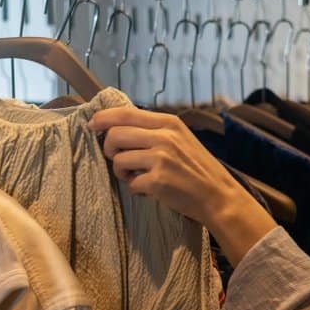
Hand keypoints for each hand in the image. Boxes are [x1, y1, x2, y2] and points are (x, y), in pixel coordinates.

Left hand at [88, 107, 277, 264]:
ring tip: (136, 177)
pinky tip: (148, 190)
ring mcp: (161, 159)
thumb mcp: (180, 139)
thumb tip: (117, 127)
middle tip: (119, 159)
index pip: (125, 113)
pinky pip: (130, 183)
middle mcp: (164, 137)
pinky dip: (135, 189)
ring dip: (121, 172)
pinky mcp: (158, 181)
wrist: (218, 196)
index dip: (103, 118)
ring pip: (118, 160)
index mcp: (169, 122)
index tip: (91, 125)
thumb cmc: (197, 168)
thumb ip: (154, 131)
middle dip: (109, 149)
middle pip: (115, 135)